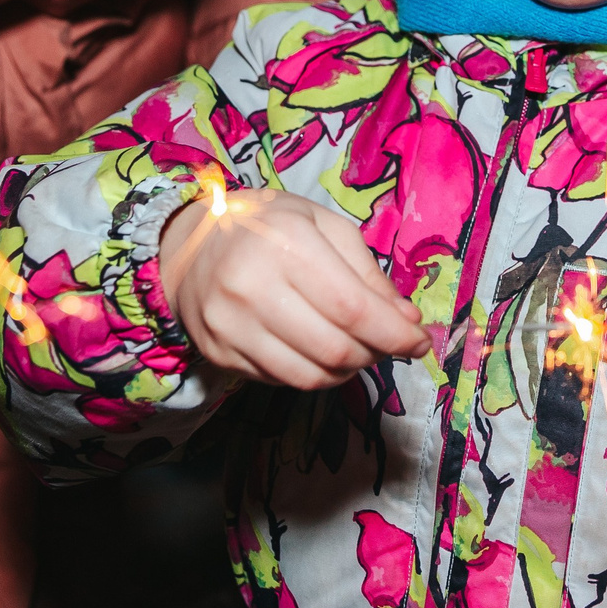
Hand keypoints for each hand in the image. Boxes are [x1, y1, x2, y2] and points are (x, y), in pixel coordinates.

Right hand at [159, 189, 428, 388]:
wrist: (186, 243)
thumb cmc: (266, 225)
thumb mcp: (321, 225)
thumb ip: (366, 272)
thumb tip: (405, 320)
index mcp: (287, 243)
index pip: (354, 309)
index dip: (396, 335)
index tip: (420, 342)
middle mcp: (253, 287)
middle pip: (336, 349)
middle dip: (376, 354)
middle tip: (387, 343)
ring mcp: (231, 326)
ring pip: (311, 377)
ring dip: (348, 372)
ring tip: (357, 350)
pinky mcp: (219, 354)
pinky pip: (282, 382)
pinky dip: (314, 374)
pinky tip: (319, 352)